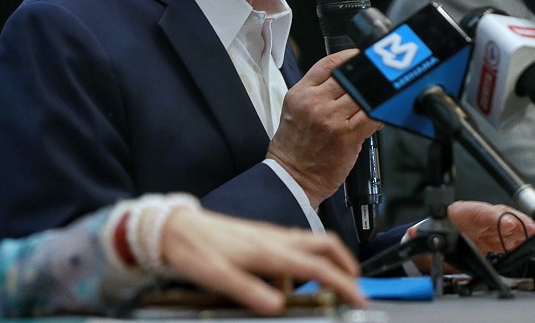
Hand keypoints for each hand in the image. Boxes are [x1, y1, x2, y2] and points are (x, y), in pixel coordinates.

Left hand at [159, 207, 366, 313]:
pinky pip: (292, 248)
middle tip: (354, 286)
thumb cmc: (195, 250)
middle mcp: (274, 238)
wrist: (175, 229)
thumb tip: (278, 305)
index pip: (318, 265)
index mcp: (269, 250)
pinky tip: (287, 285)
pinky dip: (301, 265)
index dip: (343, 282)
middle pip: (325, 243)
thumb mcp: (218, 277)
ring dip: (326, 264)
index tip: (359, 297)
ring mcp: (268, 235)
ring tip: (325, 289)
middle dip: (346, 264)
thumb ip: (249, 292)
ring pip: (310, 244)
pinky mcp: (260, 237)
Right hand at [265, 50, 382, 206]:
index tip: (360, 56)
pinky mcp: (346, 135)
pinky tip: (382, 113)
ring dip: (375, 96)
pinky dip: (380, 112)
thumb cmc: (293, 148)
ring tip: (380, 97)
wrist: (291, 178)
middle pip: (348, 77)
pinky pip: (371, 115)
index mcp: (300, 93)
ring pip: (362, 95)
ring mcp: (331, 118)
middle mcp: (314, 102)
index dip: (349, 56)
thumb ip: (316, 92)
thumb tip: (347, 82)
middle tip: (377, 76)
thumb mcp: (295, 110)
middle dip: (365, 77)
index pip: (328, 64)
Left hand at [404, 200, 534, 272]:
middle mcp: (478, 218)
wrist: (432, 242)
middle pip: (501, 216)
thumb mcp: (424, 235)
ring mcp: (489, 229)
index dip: (493, 217)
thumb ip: (420, 235)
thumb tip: (413, 234)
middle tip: (533, 227)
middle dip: (518, 220)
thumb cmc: (430, 234)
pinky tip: (533, 243)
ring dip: (525, 230)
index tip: (504, 222)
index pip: (479, 212)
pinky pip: (512, 240)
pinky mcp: (495, 241)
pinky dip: (523, 241)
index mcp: (461, 213)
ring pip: (511, 226)